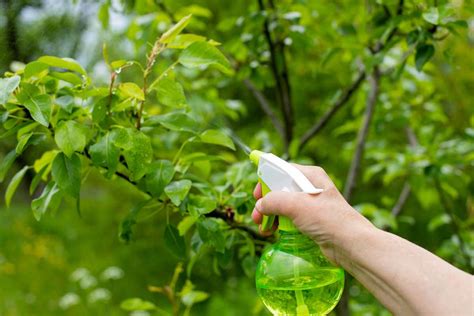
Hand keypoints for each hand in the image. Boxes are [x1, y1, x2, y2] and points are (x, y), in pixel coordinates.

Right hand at [252, 164, 373, 263]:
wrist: (350, 244)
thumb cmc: (328, 219)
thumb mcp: (297, 205)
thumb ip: (273, 201)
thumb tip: (260, 206)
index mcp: (310, 176)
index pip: (281, 171)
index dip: (266, 181)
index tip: (256, 194)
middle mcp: (310, 187)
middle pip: (279, 190)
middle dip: (265, 203)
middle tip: (256, 216)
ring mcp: (311, 205)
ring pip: (283, 206)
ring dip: (270, 216)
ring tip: (264, 228)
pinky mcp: (311, 221)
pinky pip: (289, 219)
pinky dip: (279, 224)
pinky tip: (272, 232)